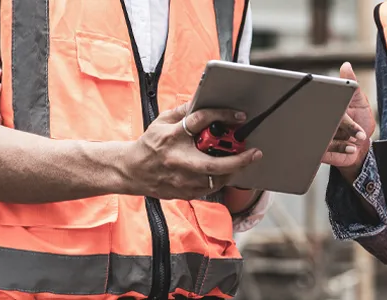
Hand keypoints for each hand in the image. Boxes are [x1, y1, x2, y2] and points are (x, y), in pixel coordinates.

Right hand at [124, 103, 262, 199]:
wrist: (132, 170)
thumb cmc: (150, 144)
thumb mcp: (162, 121)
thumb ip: (184, 111)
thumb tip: (203, 100)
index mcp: (172, 136)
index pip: (200, 121)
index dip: (222, 116)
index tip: (239, 116)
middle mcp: (178, 160)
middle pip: (214, 164)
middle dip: (239, 159)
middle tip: (254, 152)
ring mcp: (181, 180)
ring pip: (216, 179)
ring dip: (233, 169)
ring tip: (242, 160)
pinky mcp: (185, 192)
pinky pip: (211, 188)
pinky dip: (222, 178)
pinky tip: (227, 170)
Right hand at [321, 62, 374, 169]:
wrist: (361, 150)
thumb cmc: (361, 124)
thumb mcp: (359, 102)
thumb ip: (353, 86)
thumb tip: (346, 65)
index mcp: (330, 108)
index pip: (332, 106)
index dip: (343, 111)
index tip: (352, 115)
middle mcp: (323, 121)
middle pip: (329, 122)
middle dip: (346, 128)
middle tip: (359, 133)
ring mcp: (322, 137)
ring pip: (328, 136)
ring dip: (344, 140)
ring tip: (356, 141)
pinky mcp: (322, 152)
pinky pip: (327, 152)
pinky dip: (341, 150)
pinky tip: (351, 148)